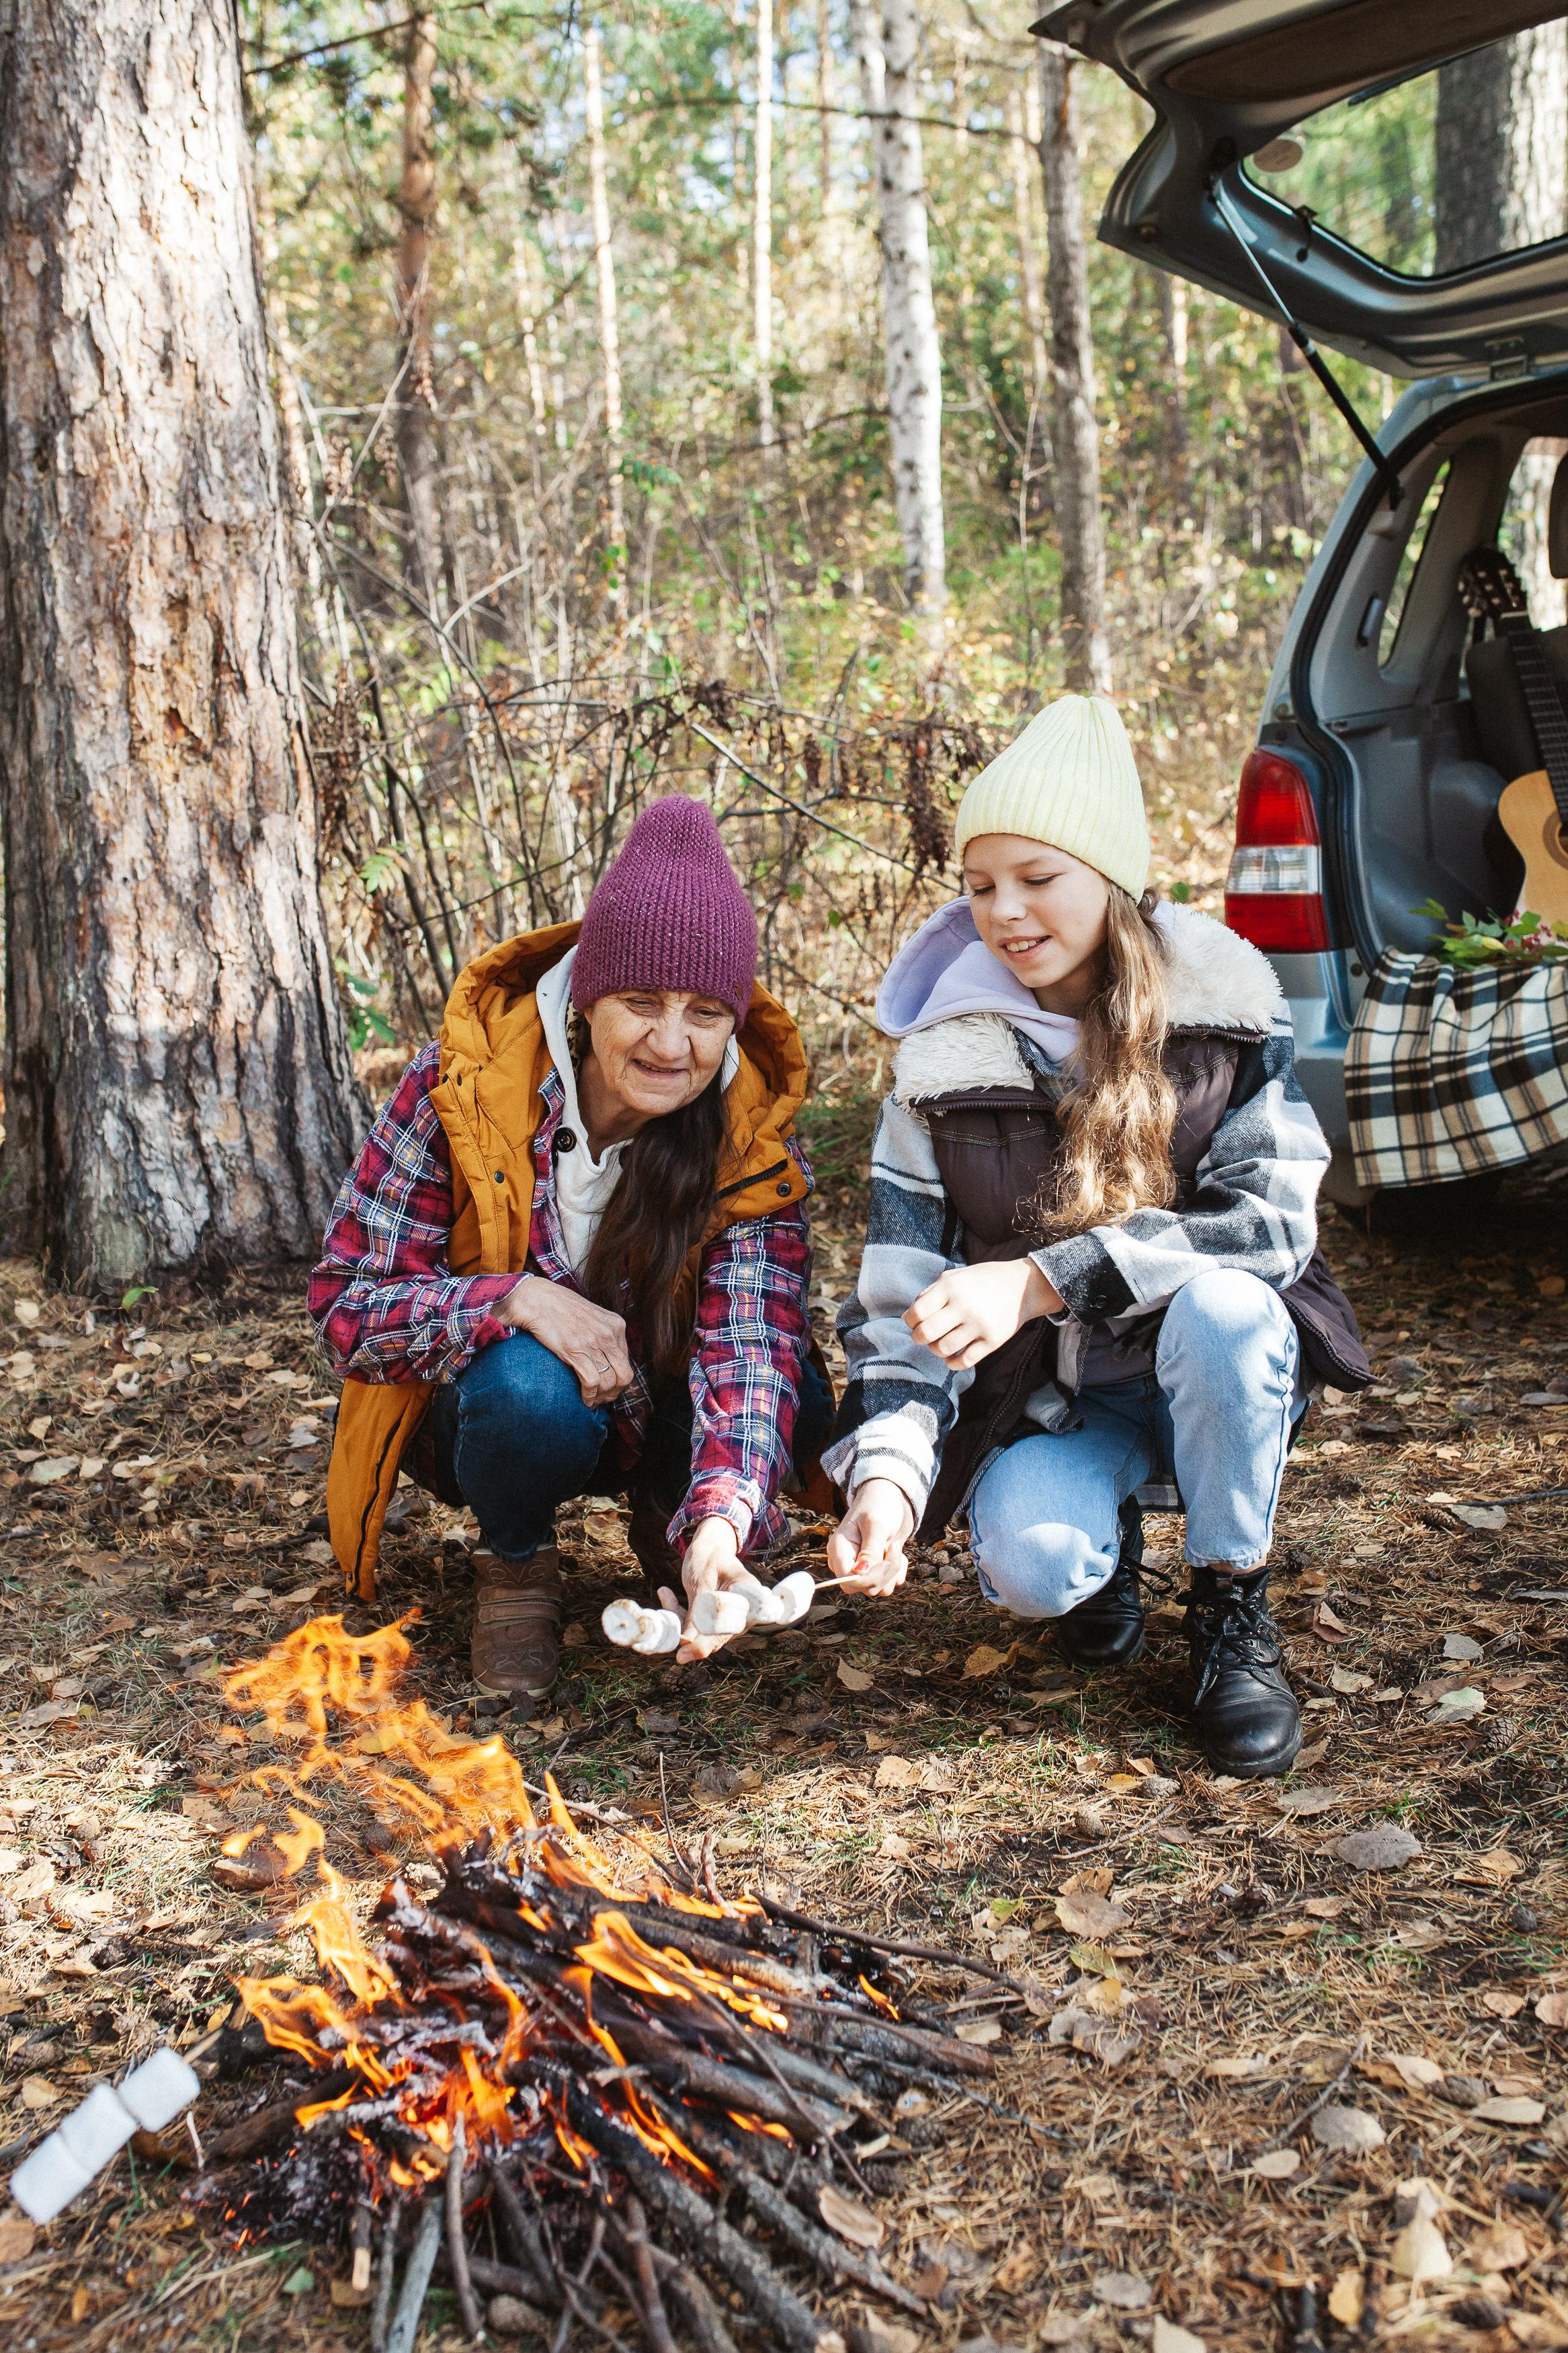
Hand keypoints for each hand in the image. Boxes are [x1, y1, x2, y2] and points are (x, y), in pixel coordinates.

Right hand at [498, 1275, 631, 1407]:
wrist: (537, 1299)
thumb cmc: (560, 1308)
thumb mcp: (592, 1316)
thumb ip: (603, 1334)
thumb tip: (606, 1358)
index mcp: (616, 1325)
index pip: (627, 1361)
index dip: (619, 1380)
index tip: (609, 1388)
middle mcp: (609, 1333)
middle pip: (624, 1375)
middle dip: (615, 1392)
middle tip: (604, 1399)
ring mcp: (593, 1342)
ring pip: (609, 1382)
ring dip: (601, 1398)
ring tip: (592, 1401)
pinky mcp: (576, 1350)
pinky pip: (592, 1382)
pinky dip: (589, 1396)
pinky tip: (584, 1399)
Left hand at [659, 1515, 750, 1662]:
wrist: (709, 1546)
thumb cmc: (709, 1556)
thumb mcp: (701, 1580)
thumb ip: (697, 1611)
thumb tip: (687, 1642)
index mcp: (748, 1597)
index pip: (729, 1628)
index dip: (707, 1644)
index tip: (683, 1653)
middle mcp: (743, 1612)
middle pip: (716, 1637)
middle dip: (688, 1635)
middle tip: (666, 1633)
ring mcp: (729, 1618)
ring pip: (702, 1635)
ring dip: (680, 1620)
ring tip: (665, 1593)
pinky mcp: (715, 1620)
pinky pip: (696, 1627)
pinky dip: (679, 1616)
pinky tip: (666, 1593)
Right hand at [826, 1477, 914, 1598]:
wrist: (892, 1497)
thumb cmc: (880, 1504)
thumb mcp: (876, 1524)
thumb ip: (870, 1550)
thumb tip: (860, 1574)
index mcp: (839, 1549)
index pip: (847, 1581)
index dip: (869, 1578)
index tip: (885, 1559)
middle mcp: (847, 1562)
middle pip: (864, 1588)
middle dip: (884, 1572)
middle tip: (892, 1548)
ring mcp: (862, 1567)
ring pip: (878, 1588)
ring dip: (893, 1571)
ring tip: (893, 1547)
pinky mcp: (876, 1569)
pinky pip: (889, 1584)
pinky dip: (898, 1571)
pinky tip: (896, 1552)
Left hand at [904, 1258, 1062, 1369]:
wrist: (1022, 1286)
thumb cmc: (981, 1281)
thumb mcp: (954, 1276)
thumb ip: (930, 1293)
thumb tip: (908, 1317)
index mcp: (950, 1287)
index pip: (917, 1312)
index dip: (910, 1321)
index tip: (914, 1323)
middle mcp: (964, 1305)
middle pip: (926, 1333)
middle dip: (918, 1338)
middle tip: (922, 1337)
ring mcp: (980, 1324)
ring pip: (944, 1349)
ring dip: (936, 1350)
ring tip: (940, 1344)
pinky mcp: (993, 1340)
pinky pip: (965, 1361)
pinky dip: (953, 1363)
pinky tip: (953, 1356)